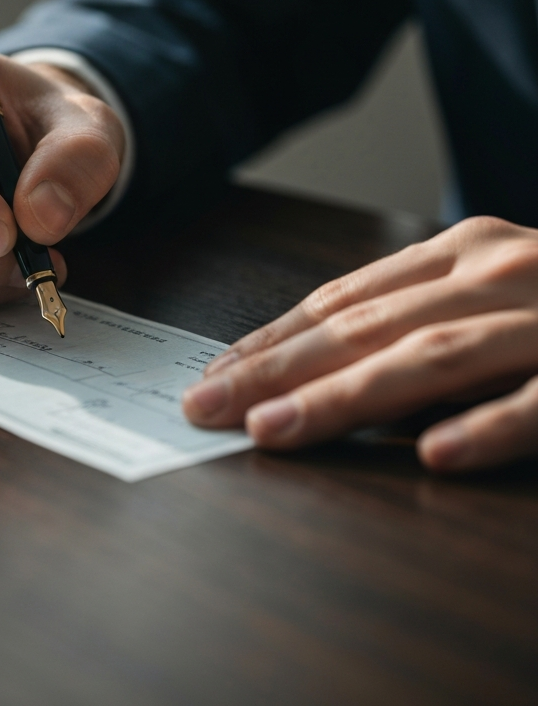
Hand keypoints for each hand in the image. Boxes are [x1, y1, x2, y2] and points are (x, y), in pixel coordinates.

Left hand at [182, 216, 537, 471]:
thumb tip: (316, 360)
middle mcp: (500, 272)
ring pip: (434, 359)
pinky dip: (492, 425)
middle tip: (206, 406)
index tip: (215, 374)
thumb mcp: (490, 285)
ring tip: (275, 432)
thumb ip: (416, 311)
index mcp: (463, 251)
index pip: (343, 300)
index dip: (272, 338)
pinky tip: (436, 455)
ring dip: (347, 398)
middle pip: (366, 326)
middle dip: (277, 370)